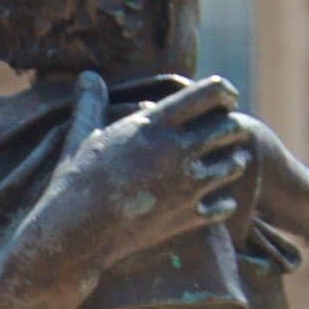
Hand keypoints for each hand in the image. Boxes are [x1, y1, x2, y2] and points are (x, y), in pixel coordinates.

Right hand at [20, 74, 253, 276]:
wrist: (75, 234)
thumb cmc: (74, 181)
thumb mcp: (82, 135)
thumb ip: (92, 102)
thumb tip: (87, 74)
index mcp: (154, 124)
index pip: (210, 93)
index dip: (224, 92)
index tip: (226, 97)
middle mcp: (177, 151)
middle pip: (230, 127)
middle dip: (233, 126)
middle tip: (229, 130)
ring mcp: (186, 186)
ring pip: (235, 165)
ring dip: (234, 161)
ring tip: (229, 162)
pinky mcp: (187, 216)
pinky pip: (225, 206)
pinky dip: (224, 202)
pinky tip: (217, 201)